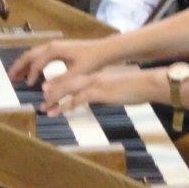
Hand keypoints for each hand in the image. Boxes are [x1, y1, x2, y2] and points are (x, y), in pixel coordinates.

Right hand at [7, 37, 116, 86]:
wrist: (104, 50)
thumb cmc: (92, 61)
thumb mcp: (77, 73)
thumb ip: (59, 81)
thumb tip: (43, 89)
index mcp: (54, 50)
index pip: (36, 63)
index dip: (30, 75)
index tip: (28, 86)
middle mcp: (51, 46)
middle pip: (29, 55)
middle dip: (19, 66)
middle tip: (10, 77)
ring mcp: (54, 46)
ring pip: (34, 54)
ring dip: (24, 65)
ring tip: (17, 76)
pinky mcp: (58, 49)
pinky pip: (40, 56)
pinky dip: (33, 64)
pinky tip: (33, 73)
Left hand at [40, 64, 159, 115]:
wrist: (147, 83)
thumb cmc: (134, 88)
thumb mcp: (114, 90)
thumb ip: (102, 93)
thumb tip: (96, 98)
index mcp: (94, 76)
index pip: (71, 79)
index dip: (58, 86)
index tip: (47, 93)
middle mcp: (91, 77)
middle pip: (65, 82)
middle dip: (51, 93)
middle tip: (41, 103)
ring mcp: (95, 84)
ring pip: (68, 89)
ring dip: (55, 99)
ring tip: (45, 109)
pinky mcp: (100, 92)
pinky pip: (79, 98)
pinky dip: (68, 104)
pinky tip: (61, 111)